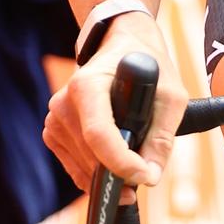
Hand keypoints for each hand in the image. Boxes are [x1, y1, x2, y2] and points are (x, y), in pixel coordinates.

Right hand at [43, 14, 187, 190]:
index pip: (98, 134)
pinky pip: (73, 166)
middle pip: (90, 155)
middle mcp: (64, 101)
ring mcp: (54, 117)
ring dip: (108, 175)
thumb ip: (162, 137)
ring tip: (133, 167)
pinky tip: (113, 164)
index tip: (145, 176)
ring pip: (81, 165)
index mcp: (88, 85)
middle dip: (120, 174)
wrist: (121, 46)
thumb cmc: (147, 68)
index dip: (121, 162)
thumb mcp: (169, 95)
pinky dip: (94, 173)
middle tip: (146, 176)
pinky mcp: (53, 131)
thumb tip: (150, 176)